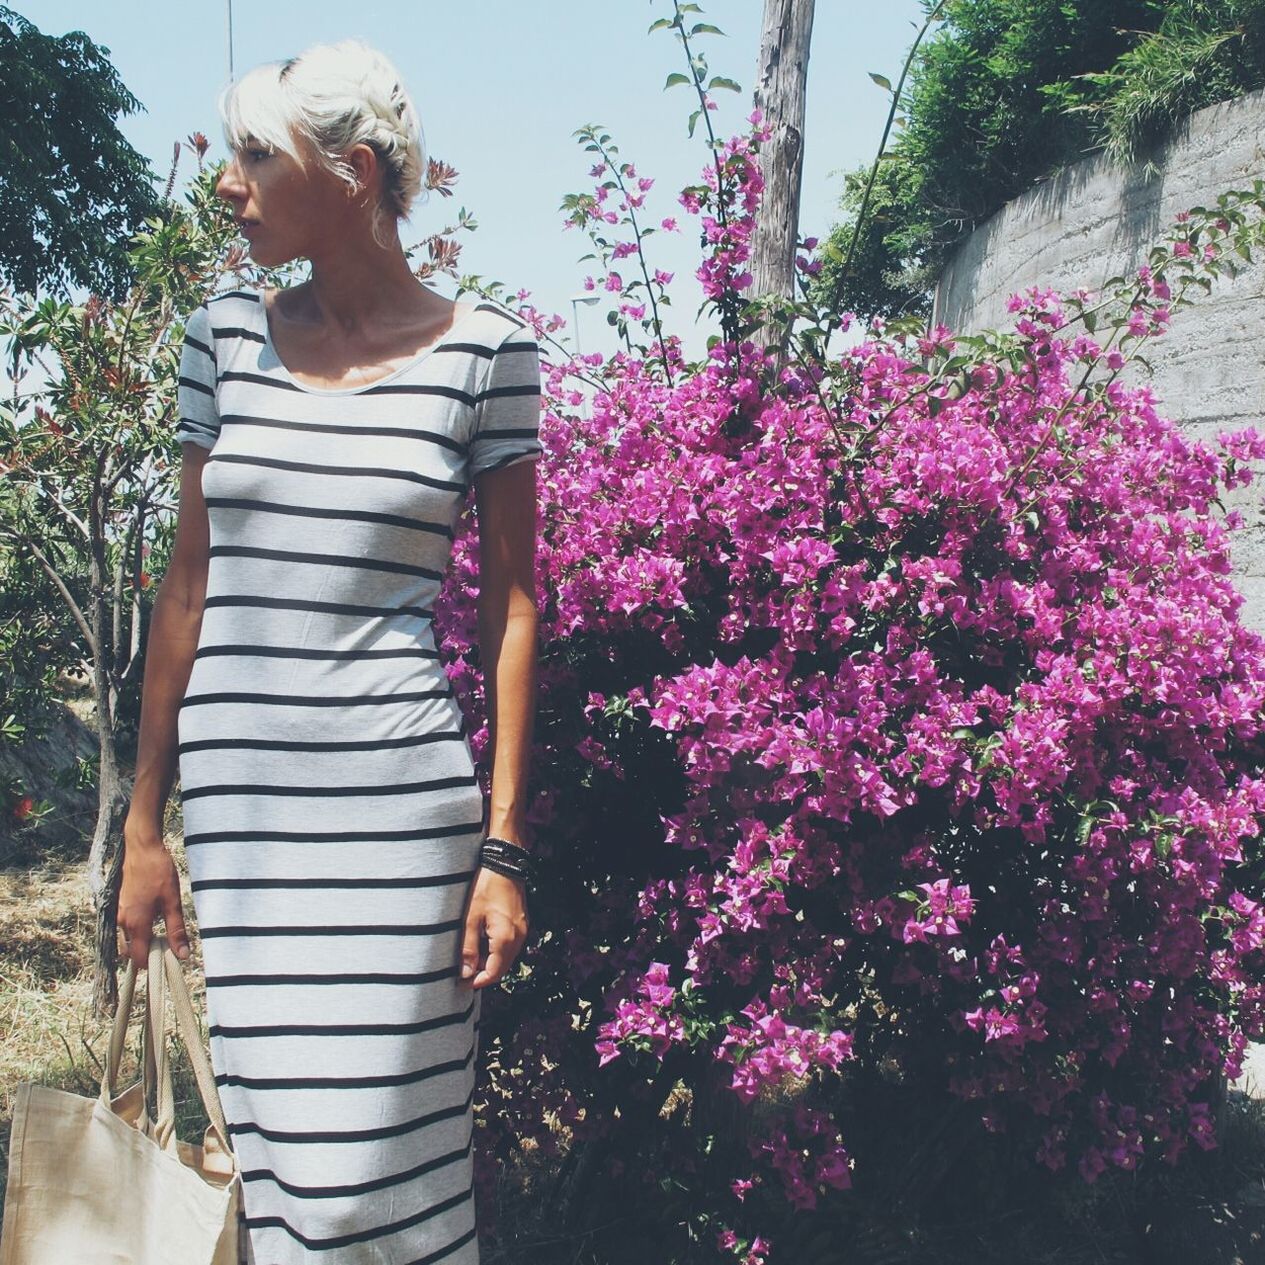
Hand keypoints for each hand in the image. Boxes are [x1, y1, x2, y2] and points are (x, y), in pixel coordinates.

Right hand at [117, 815, 191, 972]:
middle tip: (166, 946)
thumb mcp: (172, 902)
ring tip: (161, 930)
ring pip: (126, 938)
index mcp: (135, 924)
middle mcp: (121, 922)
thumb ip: (176, 930)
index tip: (169, 961)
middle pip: (130, 951)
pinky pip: (124, 925)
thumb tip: (183, 955)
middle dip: (146, 954)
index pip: (140, 959)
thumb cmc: (158, 872)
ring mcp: (117, 913)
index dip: (154, 964)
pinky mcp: (117, 905)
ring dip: (141, 941)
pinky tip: (151, 917)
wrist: (141, 847)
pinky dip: (136, 929)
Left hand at [459, 867, 528, 989]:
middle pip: (502, 967)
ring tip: (469, 955)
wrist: (505, 861)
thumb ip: (468, 948)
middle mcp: (518, 937)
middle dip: (484, 973)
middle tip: (462, 971)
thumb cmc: (485, 886)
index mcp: (506, 939)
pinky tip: (482, 941)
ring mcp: (522, 928)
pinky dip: (497, 949)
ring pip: (507, 956)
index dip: (478, 982)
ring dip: (490, 961)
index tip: (461, 982)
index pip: (494, 973)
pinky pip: (510, 943)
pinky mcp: (521, 921)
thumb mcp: (470, 918)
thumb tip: (465, 974)